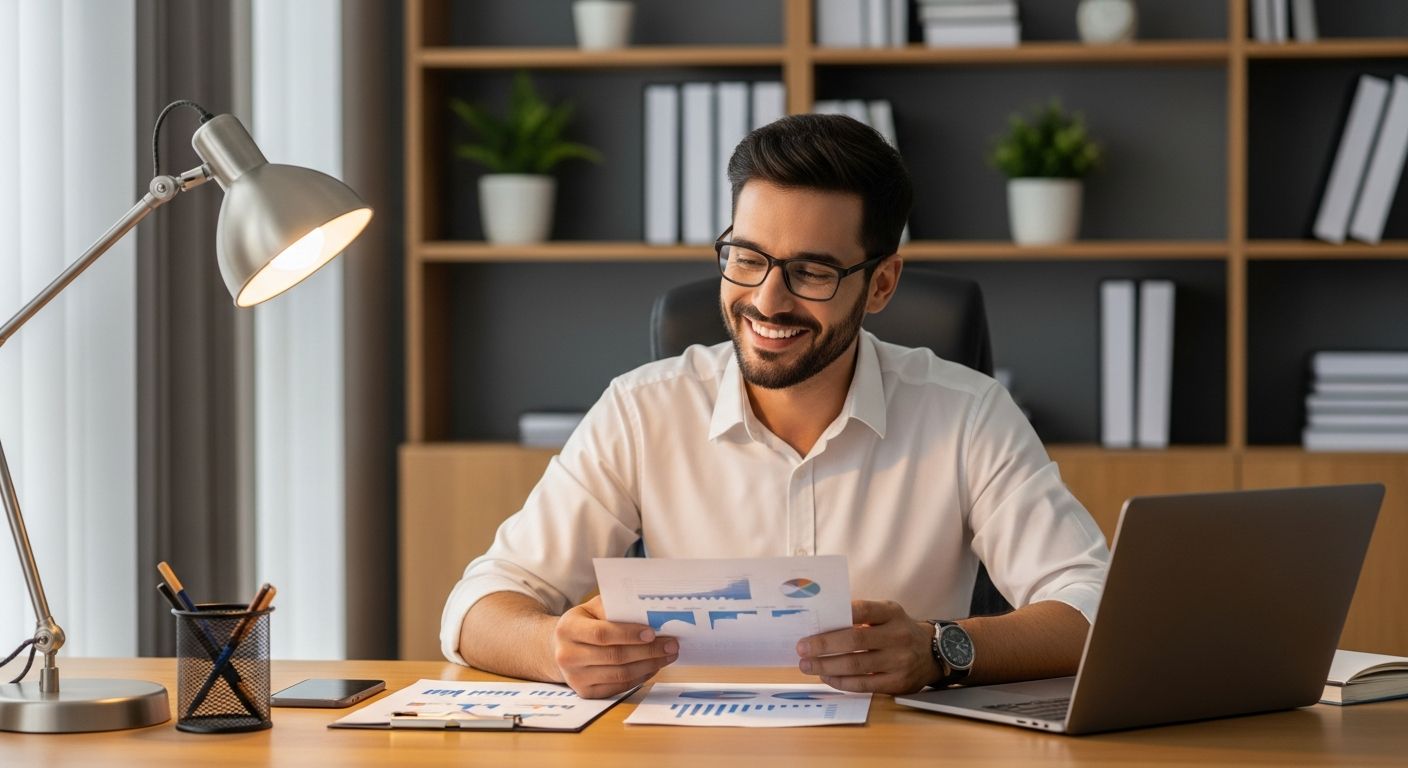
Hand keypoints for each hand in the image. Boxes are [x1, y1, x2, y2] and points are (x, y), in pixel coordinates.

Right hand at [551, 596, 678, 697]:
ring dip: (649, 665)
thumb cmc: (585, 622)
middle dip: (648, 651)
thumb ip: (613, 608)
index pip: (602, 633)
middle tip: (671, 644)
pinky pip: (619, 686)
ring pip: (620, 674)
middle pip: (615, 656)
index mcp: (568, 629)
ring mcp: (576, 678)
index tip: (652, 632)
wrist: (560, 647)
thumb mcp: (592, 608)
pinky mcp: (586, 693)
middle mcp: (568, 656)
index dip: (629, 634)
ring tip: (667, 655)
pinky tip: (653, 667)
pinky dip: (640, 677)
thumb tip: (647, 614)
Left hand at [795, 600, 939, 694]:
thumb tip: (823, 621)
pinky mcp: (897, 683)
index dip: (838, 615)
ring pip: (856, 665)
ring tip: (807, 665)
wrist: (934, 653)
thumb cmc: (899, 630)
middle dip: (824, 645)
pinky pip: (863, 684)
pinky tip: (827, 676)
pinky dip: (841, 681)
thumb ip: (862, 615)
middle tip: (802, 648)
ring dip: (826, 666)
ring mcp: (899, 661)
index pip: (863, 610)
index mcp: (892, 613)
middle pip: (855, 640)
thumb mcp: (888, 614)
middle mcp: (898, 636)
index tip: (813, 622)